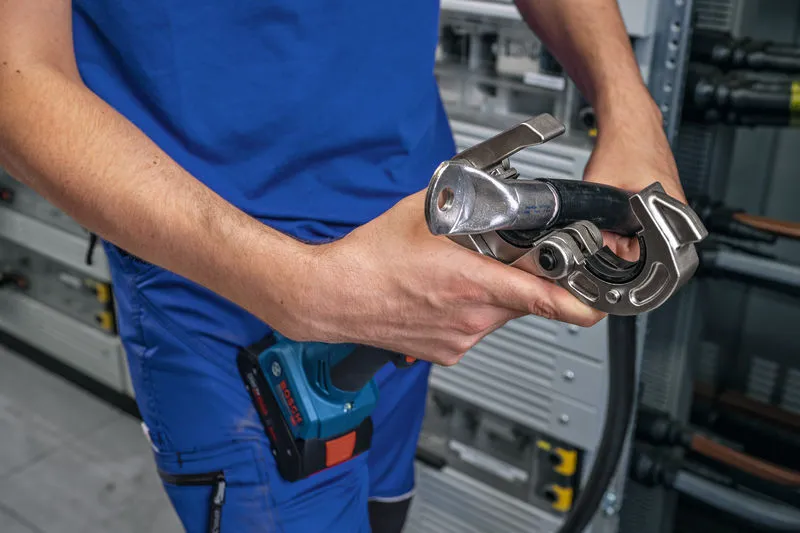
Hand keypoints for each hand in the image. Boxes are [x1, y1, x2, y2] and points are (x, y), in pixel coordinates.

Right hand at [273, 190, 603, 365]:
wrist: (333, 295)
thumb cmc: (370, 258)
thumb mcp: (426, 213)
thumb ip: (469, 204)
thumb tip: (494, 191)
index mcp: (473, 282)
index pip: (548, 301)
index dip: (582, 303)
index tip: (599, 300)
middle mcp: (473, 317)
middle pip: (525, 301)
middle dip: (521, 279)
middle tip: (496, 258)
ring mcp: (460, 338)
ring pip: (499, 315)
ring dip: (492, 294)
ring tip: (456, 275)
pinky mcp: (447, 351)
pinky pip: (475, 329)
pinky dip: (470, 312)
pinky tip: (441, 295)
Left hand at [583, 100, 685, 258]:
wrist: (630, 118)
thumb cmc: (624, 140)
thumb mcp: (599, 183)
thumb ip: (591, 214)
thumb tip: (586, 240)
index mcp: (670, 206)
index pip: (649, 252)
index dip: (620, 252)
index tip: (605, 242)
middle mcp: (677, 206)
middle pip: (645, 245)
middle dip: (620, 241)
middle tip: (605, 224)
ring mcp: (672, 201)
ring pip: (644, 233)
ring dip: (624, 230)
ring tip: (612, 210)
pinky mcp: (664, 196)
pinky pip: (645, 220)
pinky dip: (628, 218)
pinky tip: (618, 204)